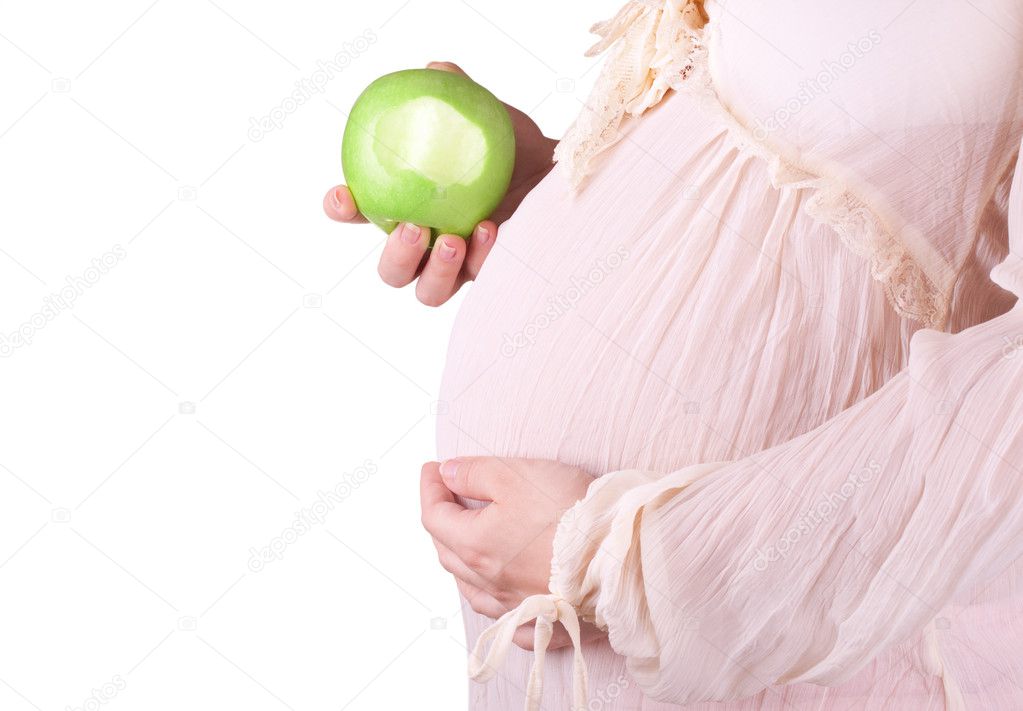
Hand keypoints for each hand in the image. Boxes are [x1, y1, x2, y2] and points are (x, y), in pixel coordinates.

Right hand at [323, 61, 557, 306]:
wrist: (560, 174)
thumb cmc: (513, 147)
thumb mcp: (487, 116)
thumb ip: (458, 95)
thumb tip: (437, 71)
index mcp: (406, 203)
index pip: (360, 211)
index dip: (341, 209)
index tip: (342, 196)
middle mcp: (427, 241)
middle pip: (391, 270)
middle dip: (395, 256)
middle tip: (413, 228)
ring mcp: (458, 266)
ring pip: (428, 292)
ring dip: (434, 272)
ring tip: (453, 240)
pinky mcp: (491, 276)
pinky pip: (478, 279)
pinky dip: (480, 257)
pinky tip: (491, 229)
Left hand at [420, 457, 603, 650]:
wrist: (620, 553)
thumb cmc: (568, 510)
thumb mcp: (514, 475)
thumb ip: (474, 473)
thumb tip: (445, 473)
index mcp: (476, 545)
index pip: (435, 516)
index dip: (430, 487)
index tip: (432, 467)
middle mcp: (489, 581)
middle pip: (448, 551)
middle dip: (442, 519)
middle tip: (446, 493)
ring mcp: (516, 605)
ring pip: (472, 586)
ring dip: (461, 558)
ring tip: (465, 538)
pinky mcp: (545, 620)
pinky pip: (506, 617)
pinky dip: (493, 599)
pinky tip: (498, 593)